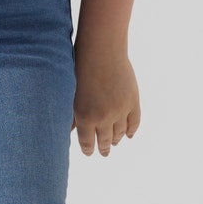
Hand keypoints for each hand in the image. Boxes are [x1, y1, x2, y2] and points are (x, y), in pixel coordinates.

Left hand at [72, 39, 139, 156]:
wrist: (102, 50)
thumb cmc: (80, 69)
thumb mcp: (70, 95)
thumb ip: (71, 116)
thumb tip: (68, 132)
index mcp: (85, 117)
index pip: (87, 143)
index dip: (89, 150)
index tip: (89, 152)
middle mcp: (103, 117)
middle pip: (105, 140)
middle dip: (103, 148)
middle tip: (104, 153)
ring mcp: (120, 110)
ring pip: (120, 133)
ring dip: (116, 140)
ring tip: (114, 142)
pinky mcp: (133, 102)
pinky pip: (134, 122)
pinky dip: (131, 131)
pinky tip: (128, 135)